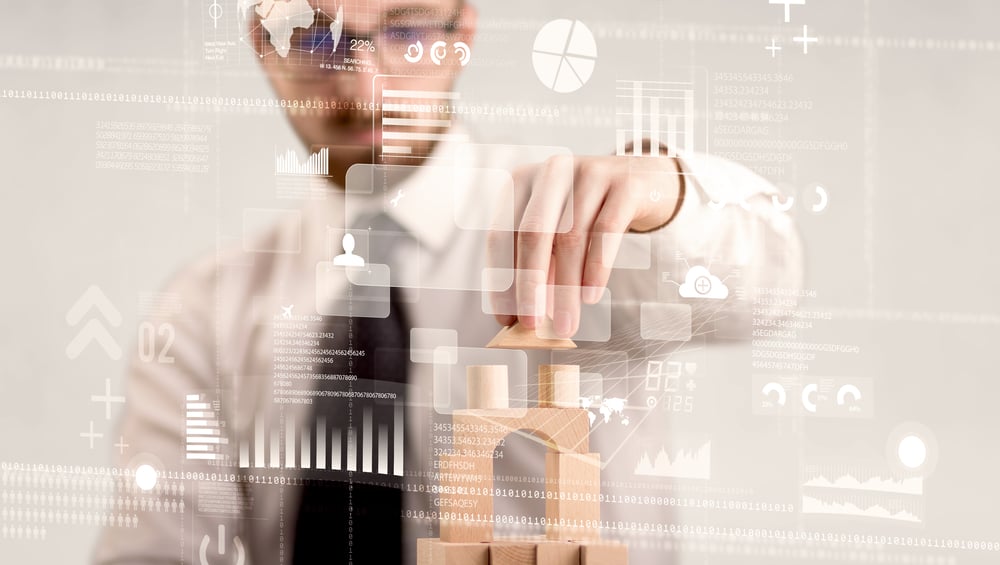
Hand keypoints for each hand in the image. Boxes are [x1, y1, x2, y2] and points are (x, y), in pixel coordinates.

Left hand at [487, 153, 683, 337]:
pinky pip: (606, 231)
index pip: (501, 234)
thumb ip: (540, 265)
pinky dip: (596, 269)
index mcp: (523, 180)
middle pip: (532, 233)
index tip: (506, 317)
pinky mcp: (625, 183)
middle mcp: (552, 171)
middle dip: (529, 285)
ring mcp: (590, 172)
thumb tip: (523, 315)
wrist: (646, 181)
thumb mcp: (558, 232)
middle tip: (532, 325)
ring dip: (566, 288)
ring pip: (570, 237)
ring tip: (567, 323)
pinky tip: (591, 296)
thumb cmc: (591, 212)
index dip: (502, 278)